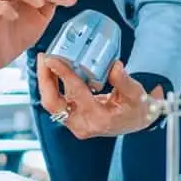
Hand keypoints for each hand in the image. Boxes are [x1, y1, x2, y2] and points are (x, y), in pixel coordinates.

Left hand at [37, 56, 162, 137]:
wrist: (136, 121)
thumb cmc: (136, 108)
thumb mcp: (135, 93)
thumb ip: (123, 80)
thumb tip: (114, 65)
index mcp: (98, 119)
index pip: (76, 93)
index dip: (63, 74)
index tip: (52, 58)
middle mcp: (82, 124)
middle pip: (53, 103)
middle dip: (45, 79)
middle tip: (44, 57)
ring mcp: (75, 123)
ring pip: (51, 102)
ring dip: (46, 81)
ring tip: (45, 60)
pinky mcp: (72, 119)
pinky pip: (56, 102)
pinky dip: (52, 85)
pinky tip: (53, 69)